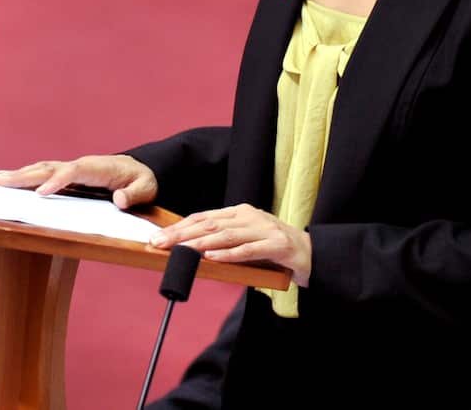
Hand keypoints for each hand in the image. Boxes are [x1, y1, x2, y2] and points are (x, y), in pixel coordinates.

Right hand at [0, 154, 157, 209]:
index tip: (40, 194)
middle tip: (2, 182)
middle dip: (26, 175)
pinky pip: (45, 173)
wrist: (141, 169)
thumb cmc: (144, 180)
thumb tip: (119, 200)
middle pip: (51, 168)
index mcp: (99, 168)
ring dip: (21, 174)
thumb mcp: (146, 188)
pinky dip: (27, 175)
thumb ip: (134, 195)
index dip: (57, 181)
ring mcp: (74, 169)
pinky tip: (11, 178)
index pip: (74, 172)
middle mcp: (82, 165)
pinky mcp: (69, 175)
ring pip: (44, 168)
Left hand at [150, 203, 312, 286]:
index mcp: (240, 212)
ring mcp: (265, 229)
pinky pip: (249, 250)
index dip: (179, 226)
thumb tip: (189, 252)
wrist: (313, 254)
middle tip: (158, 244)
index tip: (157, 237)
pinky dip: (229, 254)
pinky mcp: (277, 246)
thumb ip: (223, 243)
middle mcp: (250, 217)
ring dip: (199, 244)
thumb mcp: (246, 242)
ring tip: (179, 250)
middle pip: (209, 224)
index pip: (203, 218)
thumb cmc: (274, 251)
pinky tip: (212, 258)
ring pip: (226, 235)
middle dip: (181, 234)